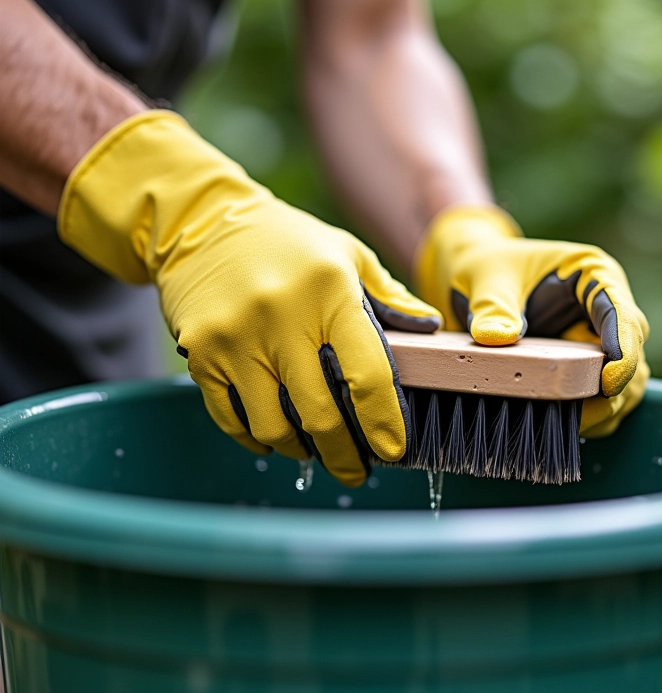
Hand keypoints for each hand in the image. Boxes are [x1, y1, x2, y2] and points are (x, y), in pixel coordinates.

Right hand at [58, 111, 441, 484]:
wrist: (202, 222)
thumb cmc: (288, 242)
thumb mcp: (347, 253)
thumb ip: (389, 296)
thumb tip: (429, 330)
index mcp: (330, 291)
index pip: (367, 375)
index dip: (384, 423)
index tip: (393, 450)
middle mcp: (281, 317)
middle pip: (320, 415)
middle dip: (344, 455)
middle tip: (356, 470)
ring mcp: (236, 338)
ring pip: (273, 426)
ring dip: (299, 450)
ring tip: (313, 450)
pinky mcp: (201, 353)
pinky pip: (231, 418)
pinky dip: (256, 438)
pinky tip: (274, 437)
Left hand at [414, 205, 649, 436]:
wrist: (476, 279)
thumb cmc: (488, 267)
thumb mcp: (486, 280)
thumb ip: (492, 308)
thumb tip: (496, 340)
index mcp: (593, 274)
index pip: (623, 314)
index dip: (623, 351)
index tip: (608, 383)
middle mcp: (605, 308)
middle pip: (631, 354)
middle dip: (613, 390)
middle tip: (580, 417)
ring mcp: (598, 338)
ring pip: (625, 382)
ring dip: (605, 408)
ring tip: (567, 425)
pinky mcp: (584, 365)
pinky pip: (600, 397)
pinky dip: (589, 415)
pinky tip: (561, 425)